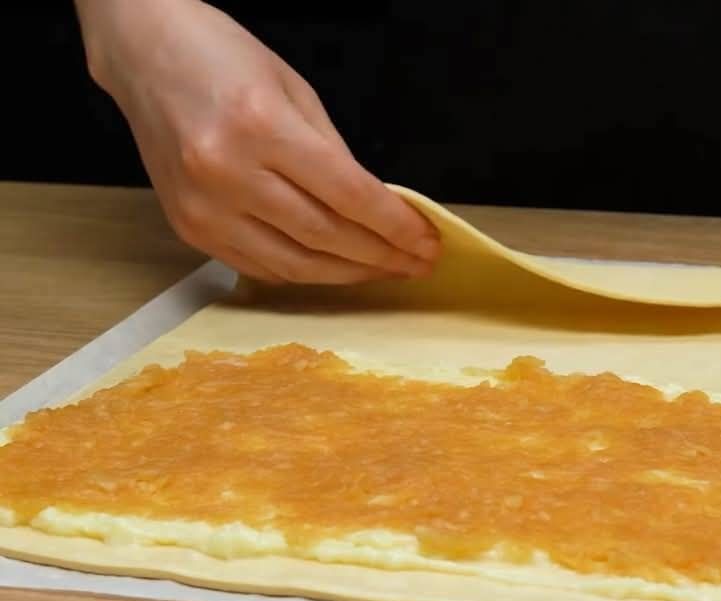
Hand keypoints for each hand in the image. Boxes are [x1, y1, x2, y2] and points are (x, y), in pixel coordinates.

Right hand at [74, 0, 439, 283]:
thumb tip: (378, 210)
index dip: (394, 227)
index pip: (347, 195)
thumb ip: (335, 155)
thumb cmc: (219, 58)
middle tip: (414, 263)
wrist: (143, 55)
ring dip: (347, 274)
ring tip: (381, 270)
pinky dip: (303, 273)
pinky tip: (332, 267)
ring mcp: (205, 208)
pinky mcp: (190, 229)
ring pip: (295, 265)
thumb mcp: (293, 89)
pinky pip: (261, 268)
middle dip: (379, 256)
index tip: (426, 243)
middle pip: (325, 237)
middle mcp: (228, 173)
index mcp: (260, 126)